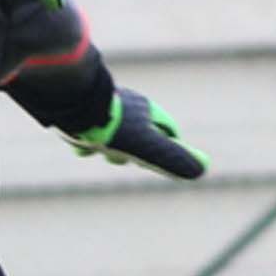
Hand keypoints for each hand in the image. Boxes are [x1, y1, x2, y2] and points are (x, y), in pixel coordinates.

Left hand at [62, 88, 209, 179]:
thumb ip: (174, 159)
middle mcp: (128, 105)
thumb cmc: (113, 128)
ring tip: (101, 151)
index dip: (170, 146)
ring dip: (108, 146)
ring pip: (112, 131)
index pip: (167, 130)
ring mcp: (104, 106)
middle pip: (139, 132)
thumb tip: (201, 170)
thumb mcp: (147, 148)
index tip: (167, 161)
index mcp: (147, 111)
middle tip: (130, 159)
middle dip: (135, 150)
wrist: (74, 105)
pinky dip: (86, 138)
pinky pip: (88, 126)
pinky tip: (80, 144)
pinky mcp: (82, 108)